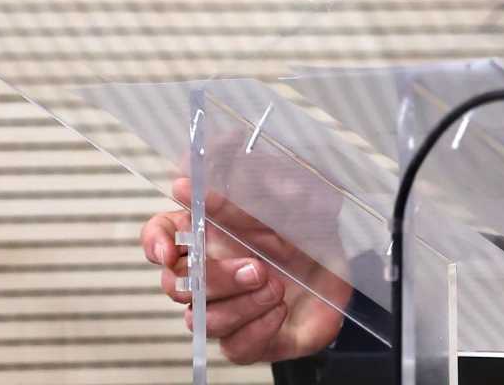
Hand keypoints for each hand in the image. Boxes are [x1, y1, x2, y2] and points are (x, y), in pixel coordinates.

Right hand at [140, 178, 350, 363]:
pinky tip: (279, 310)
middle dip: (214, 278)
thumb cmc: (314, 234)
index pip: (161, 235)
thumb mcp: (297, 196)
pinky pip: (234, 347)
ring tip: (276, 287)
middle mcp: (212, 274)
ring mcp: (227, 309)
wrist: (347, 273)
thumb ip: (256, 181)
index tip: (169, 248)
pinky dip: (259, 328)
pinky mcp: (248, 342)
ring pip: (203, 319)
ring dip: (242, 303)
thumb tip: (218, 156)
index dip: (156, 242)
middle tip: (255, 268)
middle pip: (176, 284)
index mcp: (212, 235)